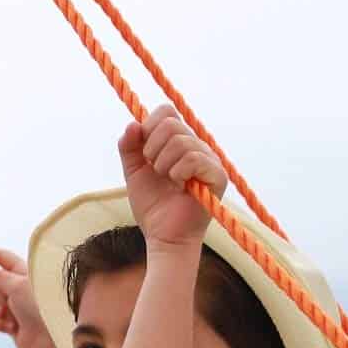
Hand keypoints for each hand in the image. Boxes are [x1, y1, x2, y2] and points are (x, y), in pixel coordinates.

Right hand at [0, 246, 48, 347]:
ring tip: (6, 313)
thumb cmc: (41, 310)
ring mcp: (16, 306)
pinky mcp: (12, 323)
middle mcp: (20, 288)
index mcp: (24, 273)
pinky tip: (11, 327)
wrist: (50, 342)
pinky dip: (0, 323)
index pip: (2, 257)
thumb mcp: (17, 287)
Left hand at [119, 104, 225, 250]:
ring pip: (180, 141)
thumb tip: (133, 123)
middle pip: (171, 123)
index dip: (148, 127)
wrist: (163, 236)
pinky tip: (179, 186)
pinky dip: (178, 172)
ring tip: (168, 181)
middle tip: (156, 171)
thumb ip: (129, 147)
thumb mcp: (134, 172)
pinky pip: (193, 158)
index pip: (166, 112)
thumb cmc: (153, 206)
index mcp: (180, 141)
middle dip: (152, 149)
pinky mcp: (217, 175)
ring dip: (163, 164)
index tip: (144, 153)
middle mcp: (198, 146)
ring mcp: (210, 160)